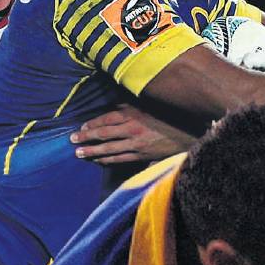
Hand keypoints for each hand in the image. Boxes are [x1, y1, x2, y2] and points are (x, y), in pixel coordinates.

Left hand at [71, 105, 195, 165]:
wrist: (191, 131)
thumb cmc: (170, 115)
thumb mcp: (148, 104)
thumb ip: (130, 105)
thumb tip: (114, 104)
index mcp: (132, 113)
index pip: (105, 119)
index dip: (91, 124)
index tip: (80, 127)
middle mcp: (132, 129)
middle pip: (103, 134)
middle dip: (86, 138)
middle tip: (72, 141)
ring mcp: (137, 144)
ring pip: (110, 149)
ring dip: (93, 152)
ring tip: (80, 154)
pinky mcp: (144, 155)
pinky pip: (122, 159)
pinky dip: (109, 160)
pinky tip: (100, 161)